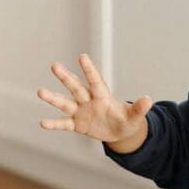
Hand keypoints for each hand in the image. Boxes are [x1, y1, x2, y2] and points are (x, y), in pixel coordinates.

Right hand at [37, 53, 151, 144]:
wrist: (119, 132)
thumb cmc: (127, 120)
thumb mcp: (134, 116)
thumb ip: (139, 108)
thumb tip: (149, 100)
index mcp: (103, 96)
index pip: (95, 81)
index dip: (89, 69)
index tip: (82, 56)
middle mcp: (89, 100)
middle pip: (76, 87)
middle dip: (66, 77)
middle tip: (54, 65)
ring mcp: (81, 111)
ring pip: (65, 103)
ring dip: (53, 98)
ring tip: (40, 91)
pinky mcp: (76, 124)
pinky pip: (64, 123)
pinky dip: (54, 124)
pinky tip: (42, 123)